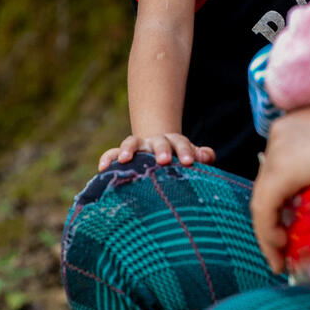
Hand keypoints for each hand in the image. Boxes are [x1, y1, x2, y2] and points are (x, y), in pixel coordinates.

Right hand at [98, 132, 215, 171]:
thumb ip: (202, 156)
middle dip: (161, 150)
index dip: (185, 152)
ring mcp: (138, 147)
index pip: (181, 143)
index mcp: (174, 142)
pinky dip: (107, 158)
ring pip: (132, 142)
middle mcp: (155, 141)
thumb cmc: (178, 160)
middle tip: (164, 161)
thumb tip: (206, 155)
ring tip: (124, 159)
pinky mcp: (121, 154)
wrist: (158, 153)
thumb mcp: (192, 157)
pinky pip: (111, 153)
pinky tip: (103, 168)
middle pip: (159, 141)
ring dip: (128, 148)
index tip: (190, 162)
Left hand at [250, 96, 309, 272]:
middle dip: (273, 218)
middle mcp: (277, 136)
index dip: (280, 199)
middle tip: (284, 244)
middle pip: (267, 184)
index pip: (277, 169)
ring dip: (268, 232)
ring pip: (262, 199)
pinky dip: (268, 233)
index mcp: (290, 127)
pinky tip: (280, 249)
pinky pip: (265, 209)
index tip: (290, 222)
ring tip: (280, 255)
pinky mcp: (281, 172)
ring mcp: (277, 153)